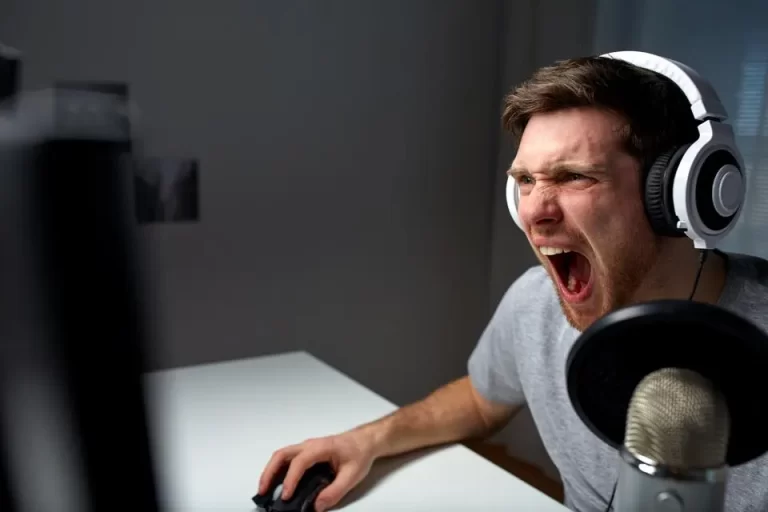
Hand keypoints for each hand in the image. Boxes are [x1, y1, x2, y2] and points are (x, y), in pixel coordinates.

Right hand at [258, 430, 376, 511]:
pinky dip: (277, 470)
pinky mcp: (306, 453)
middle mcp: (310, 445)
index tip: (286, 496)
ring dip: (270, 471)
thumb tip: (317, 506)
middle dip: (269, 472)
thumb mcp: (352, 475)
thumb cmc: (359, 453)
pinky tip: (276, 483)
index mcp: (321, 448)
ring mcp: (306, 447)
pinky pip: (287, 459)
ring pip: (282, 455)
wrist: (365, 441)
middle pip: (282, 455)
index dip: (291, 479)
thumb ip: (335, 491)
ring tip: (265, 489)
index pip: (300, 462)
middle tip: (263, 491)